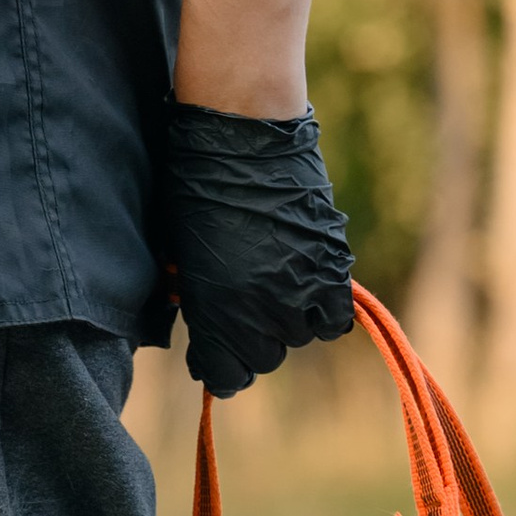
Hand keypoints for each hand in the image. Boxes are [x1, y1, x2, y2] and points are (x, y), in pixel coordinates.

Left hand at [160, 102, 353, 396]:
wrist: (241, 138)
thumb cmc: (193, 189)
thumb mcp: (181, 255)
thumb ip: (196, 299)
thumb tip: (202, 320)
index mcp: (218, 313)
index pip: (225, 377)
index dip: (217, 368)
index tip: (213, 356)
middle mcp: (263, 311)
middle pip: (264, 358)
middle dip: (249, 342)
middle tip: (239, 313)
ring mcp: (302, 289)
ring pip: (299, 336)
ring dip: (285, 322)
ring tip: (269, 289)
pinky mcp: (332, 265)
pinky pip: (334, 317)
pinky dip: (321, 310)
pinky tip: (305, 290)